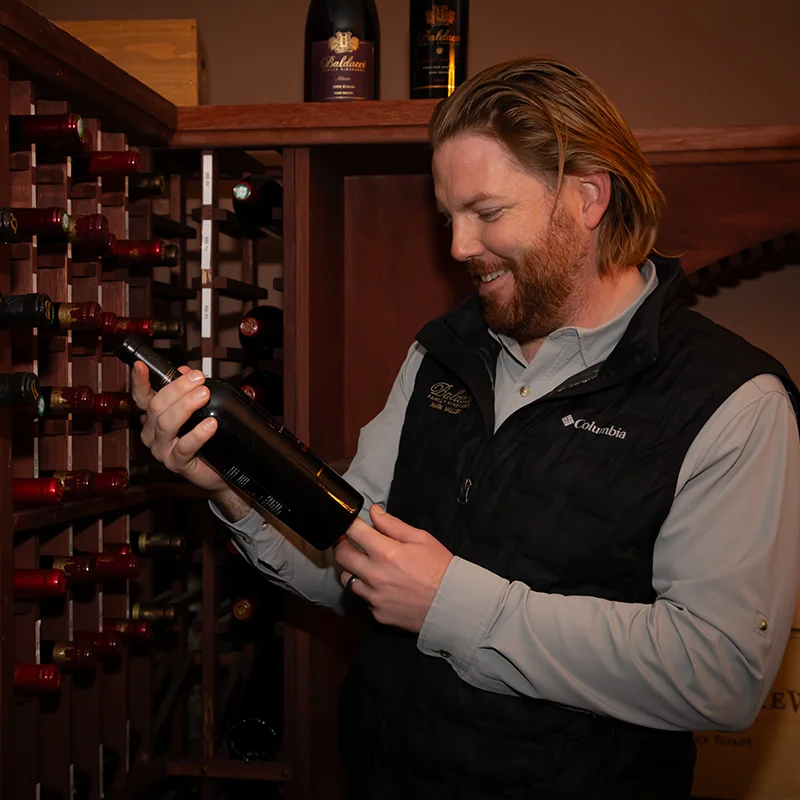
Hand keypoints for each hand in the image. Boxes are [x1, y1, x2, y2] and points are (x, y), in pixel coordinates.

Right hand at [130, 361, 225, 492]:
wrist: (216, 470)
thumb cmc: (204, 439)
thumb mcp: (197, 410)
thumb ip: (189, 390)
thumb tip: (186, 370)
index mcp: (153, 417)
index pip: (141, 397)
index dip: (139, 381)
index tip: (141, 366)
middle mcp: (152, 433)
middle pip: (157, 406)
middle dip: (179, 389)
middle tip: (199, 379)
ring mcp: (161, 449)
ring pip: (167, 424)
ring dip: (186, 406)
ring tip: (204, 395)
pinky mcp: (175, 464)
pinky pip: (184, 447)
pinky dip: (198, 434)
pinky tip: (210, 425)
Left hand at [335, 505, 453, 632]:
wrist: (452, 603)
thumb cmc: (440, 568)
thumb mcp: (421, 538)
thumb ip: (393, 525)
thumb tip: (374, 512)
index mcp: (386, 552)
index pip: (353, 532)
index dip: (349, 524)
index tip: (350, 524)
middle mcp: (375, 575)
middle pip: (342, 555)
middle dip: (343, 545)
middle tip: (351, 543)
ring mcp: (374, 596)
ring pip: (347, 579)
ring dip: (353, 570)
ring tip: (368, 566)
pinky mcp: (377, 613)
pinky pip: (364, 598)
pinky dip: (369, 591)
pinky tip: (383, 587)